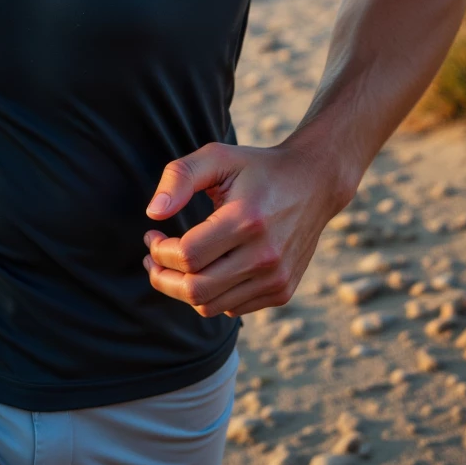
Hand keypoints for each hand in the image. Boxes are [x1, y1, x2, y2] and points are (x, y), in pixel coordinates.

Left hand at [142, 139, 343, 318]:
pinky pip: (232, 308)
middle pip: (196, 289)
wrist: (314, 184)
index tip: (152, 235)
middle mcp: (265, 256)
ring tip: (174, 264)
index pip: (188, 256)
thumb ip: (180, 177)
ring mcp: (276, 279)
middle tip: (151, 260)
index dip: (159, 250)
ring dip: (183, 288)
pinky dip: (211, 294)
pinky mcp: (282, 292)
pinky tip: (208, 269)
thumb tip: (153, 213)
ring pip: (211, 305)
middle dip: (163, 278)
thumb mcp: (217, 156)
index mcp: (247, 219)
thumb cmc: (257, 168)